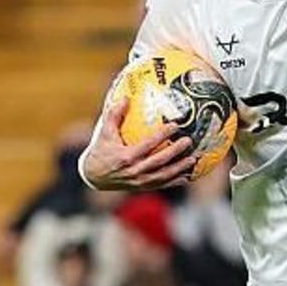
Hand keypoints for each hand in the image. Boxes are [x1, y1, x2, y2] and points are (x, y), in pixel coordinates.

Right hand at [81, 97, 195, 189]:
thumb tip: (126, 97)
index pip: (148, 145)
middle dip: (176, 151)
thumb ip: (114, 114)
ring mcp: (139, 181)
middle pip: (159, 161)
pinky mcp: (142, 188)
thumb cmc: (100, 150)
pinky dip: (175, 181)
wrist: (94, 176)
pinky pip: (161, 185)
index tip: (175, 125)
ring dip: (179, 168)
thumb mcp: (104, 132)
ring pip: (163, 175)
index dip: (162, 135)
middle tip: (189, 141)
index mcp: (126, 156)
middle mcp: (134, 171)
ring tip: (193, 159)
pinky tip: (187, 176)